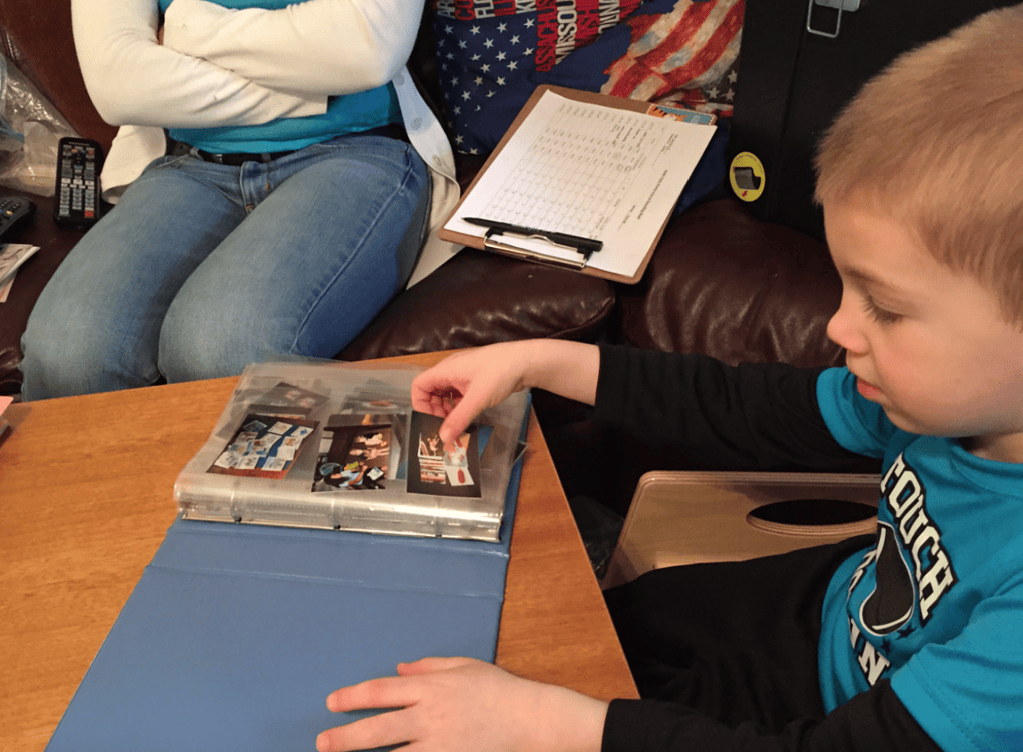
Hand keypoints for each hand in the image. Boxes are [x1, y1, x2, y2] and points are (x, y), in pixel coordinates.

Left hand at [316, 657, 607, 751]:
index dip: (354, 696)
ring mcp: (440, 743)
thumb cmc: (498, 690)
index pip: (382, 690)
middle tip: (322, 742)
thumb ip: (429, 666)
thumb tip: (400, 668)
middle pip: (380, 728)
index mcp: (431, 687)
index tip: (332, 702)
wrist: (531, 719)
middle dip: (347, 737)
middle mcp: (430, 715)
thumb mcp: (463, 666)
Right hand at [411, 344, 533, 443]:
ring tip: (457, 424)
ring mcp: (464, 375)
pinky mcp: (475, 380)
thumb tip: (444, 438)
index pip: (419, 385)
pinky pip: (459, 394)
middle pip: (431, 391)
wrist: (526, 361)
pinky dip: (459, 406)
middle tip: (446, 427)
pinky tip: (468, 416)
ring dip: (448, 410)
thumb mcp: (477, 399)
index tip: (431, 420)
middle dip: (435, 410)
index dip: (420, 404)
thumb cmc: (500, 372)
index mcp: (446, 370)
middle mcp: (452, 371)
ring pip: (446, 394)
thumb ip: (459, 419)